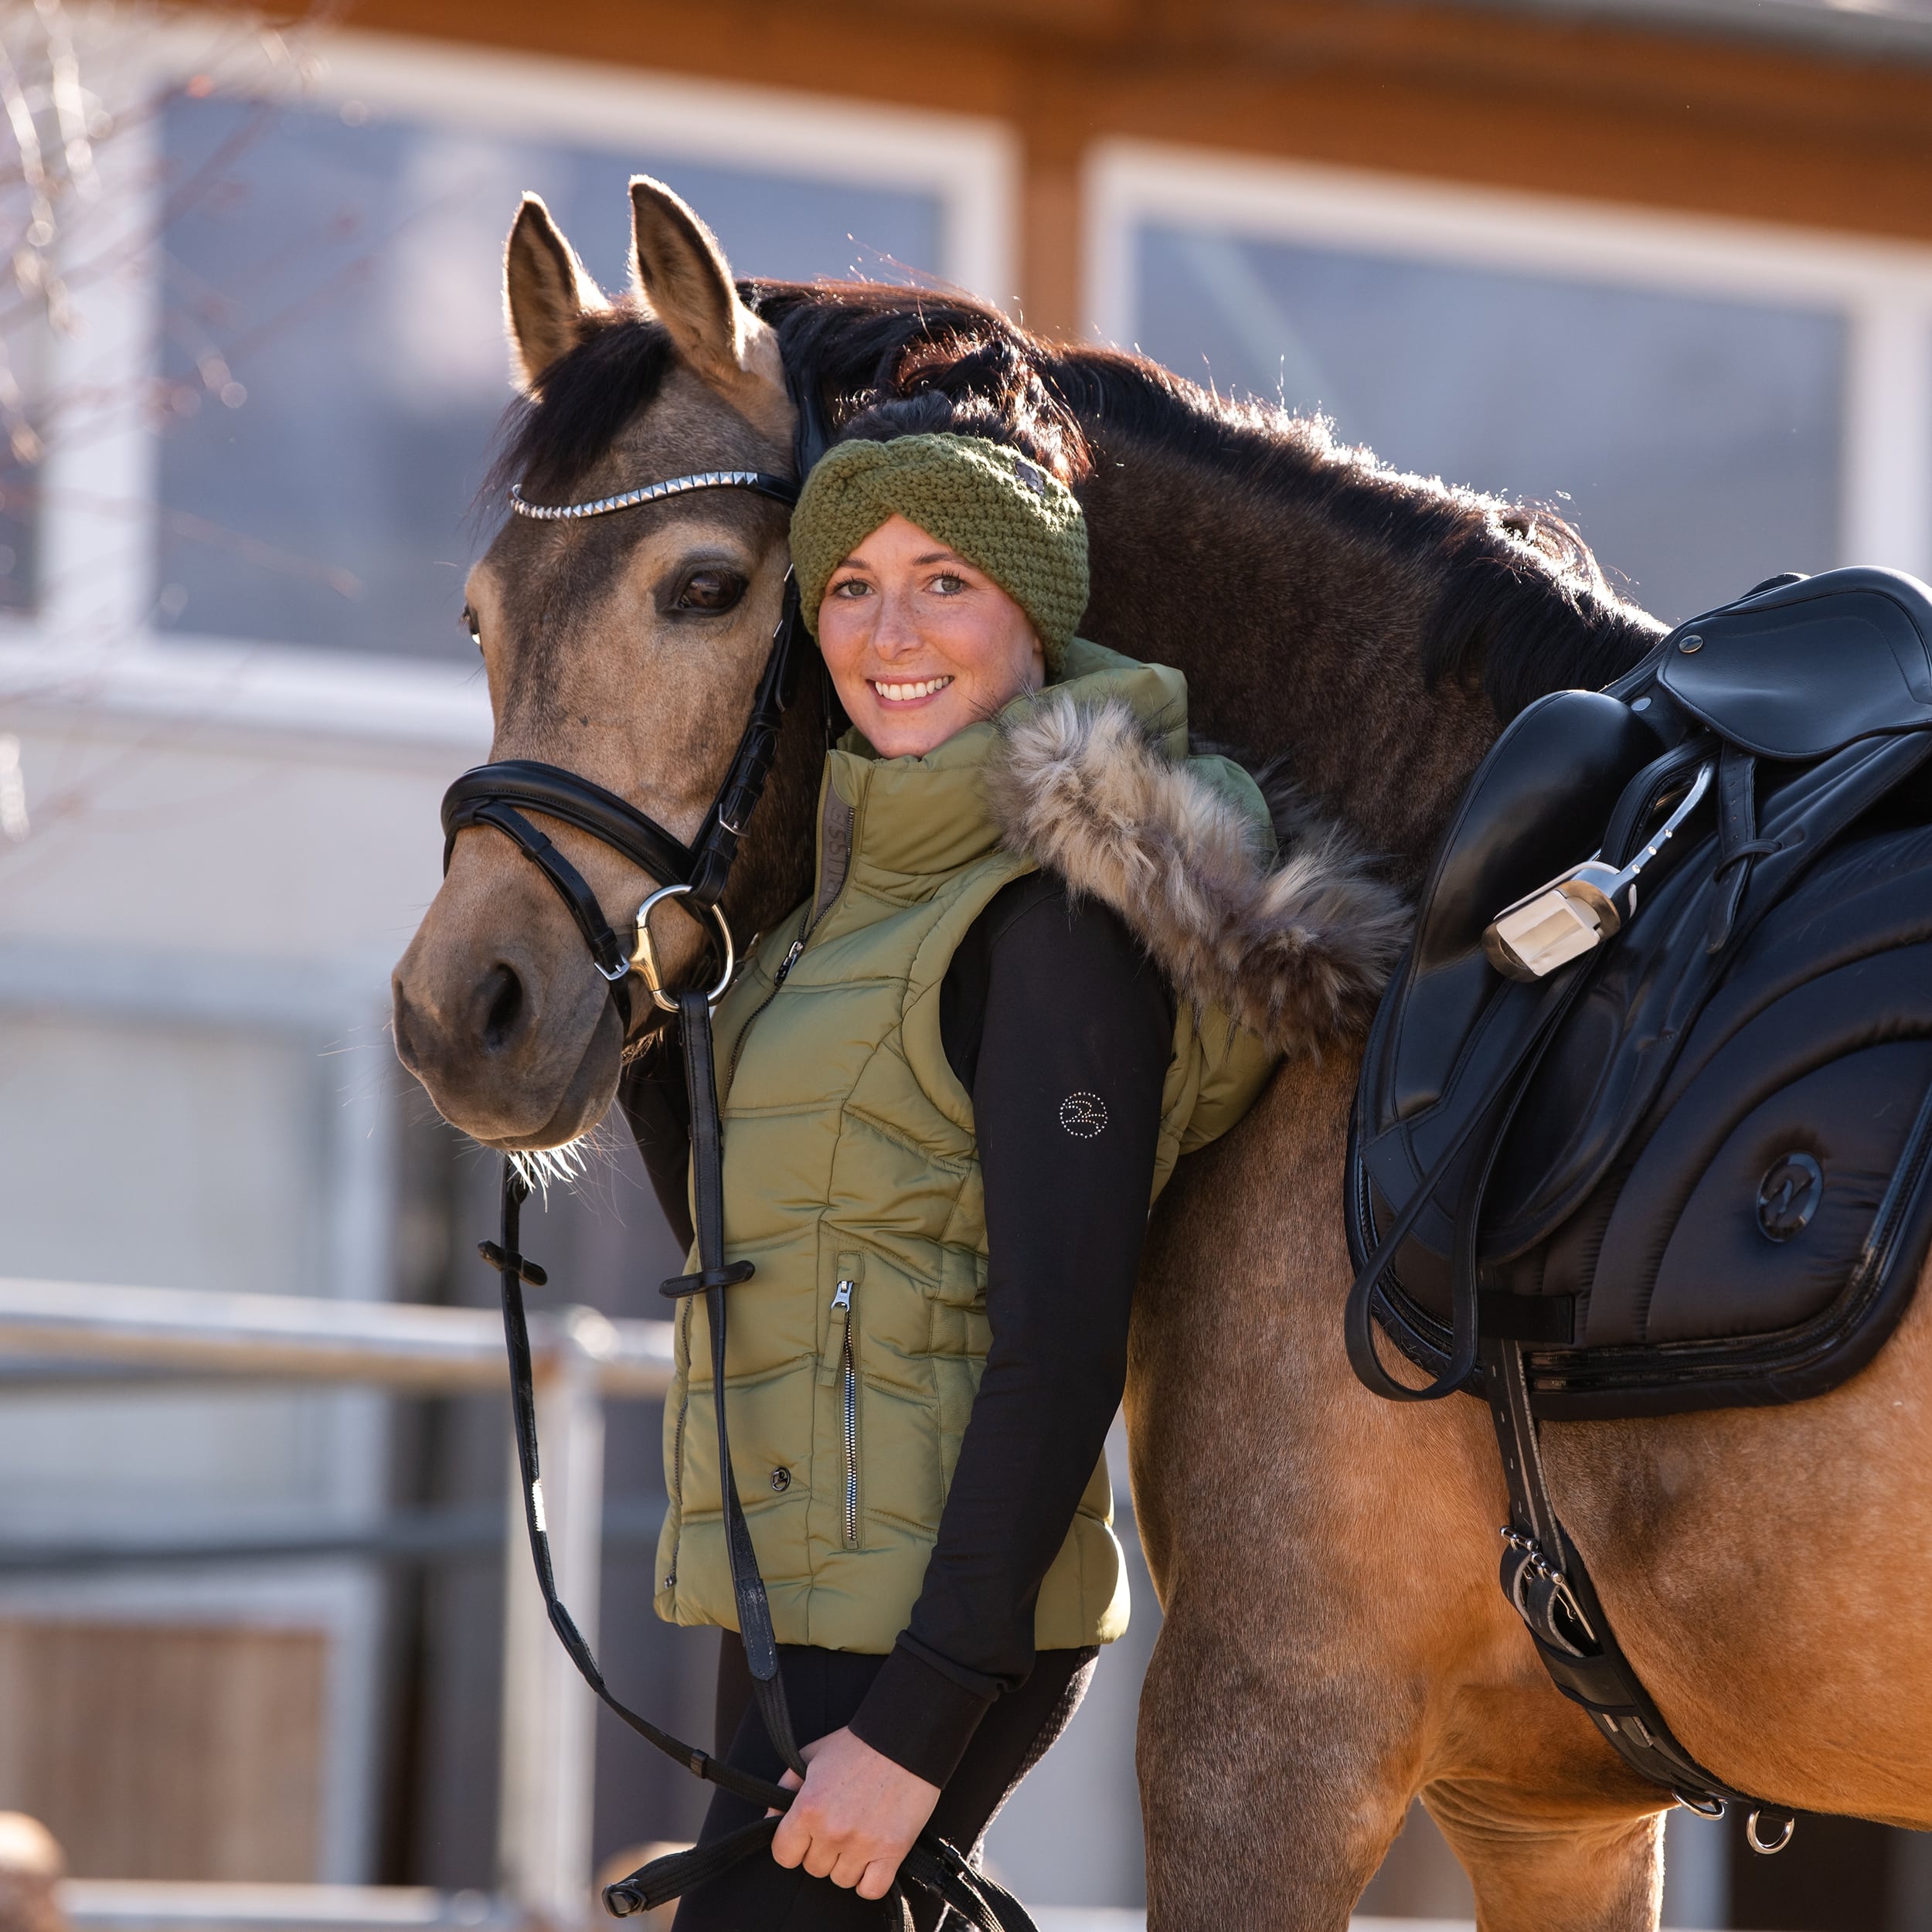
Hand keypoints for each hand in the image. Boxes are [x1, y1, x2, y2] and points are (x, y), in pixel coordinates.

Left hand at [768, 1726, 940, 1898]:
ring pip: (841, 1880)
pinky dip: (870, 1881)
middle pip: (814, 1869)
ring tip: (859, 1836)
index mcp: (809, 1807)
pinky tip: (872, 1861)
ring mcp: (862, 1844)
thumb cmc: (857, 1746)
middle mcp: (832, 1831)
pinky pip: (871, 1890)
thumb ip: (785, 1788)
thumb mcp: (811, 1756)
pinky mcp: (892, 1851)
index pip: (783, 1855)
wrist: (904, 1739)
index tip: (804, 1837)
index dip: (792, 1846)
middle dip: (823, 1850)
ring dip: (847, 1864)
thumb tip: (770, 1819)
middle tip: (839, 1825)